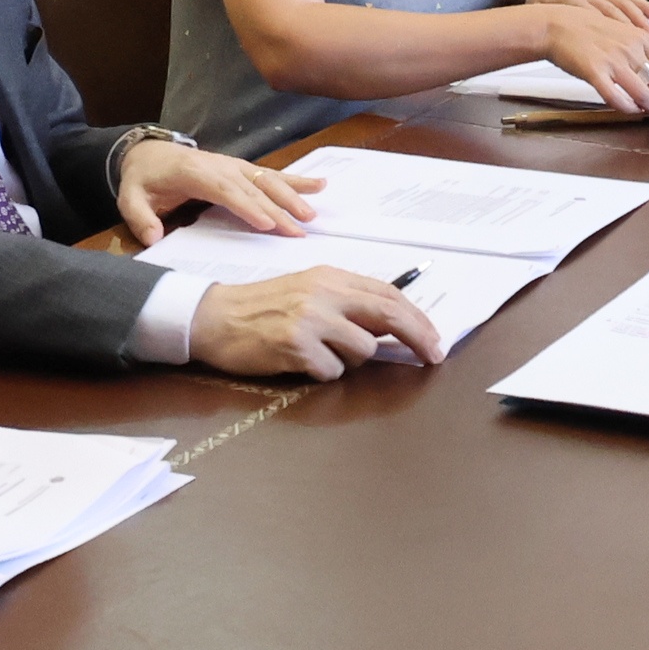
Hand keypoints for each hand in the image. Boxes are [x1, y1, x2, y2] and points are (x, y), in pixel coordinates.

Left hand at [114, 134, 317, 246]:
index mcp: (195, 173)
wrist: (149, 153)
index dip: (247, 206)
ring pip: (267, 180)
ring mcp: (234, 166)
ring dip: (292, 196)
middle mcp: (220, 166)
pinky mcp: (242, 169)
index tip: (267, 224)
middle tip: (298, 230)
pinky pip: (271, 175)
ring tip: (311, 215)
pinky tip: (321, 185)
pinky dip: (297, 180)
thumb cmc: (143, 180)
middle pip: (252, 188)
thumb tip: (152, 237)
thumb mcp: (131, 198)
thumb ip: (139, 217)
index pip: (224, 190)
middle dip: (277, 209)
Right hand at [191, 266, 450, 379]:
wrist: (214, 317)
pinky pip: (332, 371)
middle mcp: (325, 293)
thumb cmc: (262, 308)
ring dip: (348, 360)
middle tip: (435, 357)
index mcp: (331, 277)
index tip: (434, 338)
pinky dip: (321, 372)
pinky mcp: (296, 345)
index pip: (388, 294)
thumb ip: (347, 303)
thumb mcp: (308, 291)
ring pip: (362, 351)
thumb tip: (391, 325)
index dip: (417, 318)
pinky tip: (298, 361)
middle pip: (389, 316)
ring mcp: (311, 319)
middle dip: (418, 338)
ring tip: (317, 352)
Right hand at [515, 0, 648, 114]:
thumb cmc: (590, 30)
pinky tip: (631, 110)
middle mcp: (631, 49)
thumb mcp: (624, 34)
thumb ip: (643, 52)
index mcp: (642, 39)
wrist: (558, 25)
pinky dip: (626, 107)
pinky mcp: (595, 72)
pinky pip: (615, 96)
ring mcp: (613, 61)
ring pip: (643, 92)